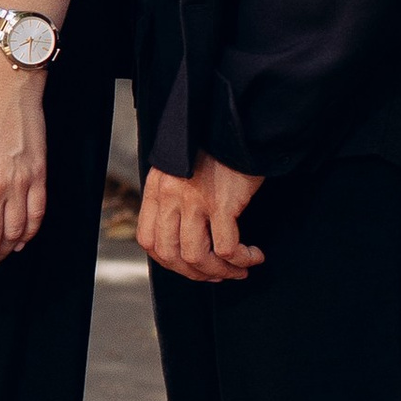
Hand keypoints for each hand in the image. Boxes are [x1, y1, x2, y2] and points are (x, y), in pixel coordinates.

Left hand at [138, 157, 264, 283]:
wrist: (235, 126)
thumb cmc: (214, 149)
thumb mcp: (181, 170)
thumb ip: (174, 197)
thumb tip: (182, 232)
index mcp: (157, 190)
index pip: (148, 240)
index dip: (168, 261)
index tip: (189, 266)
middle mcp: (170, 197)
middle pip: (171, 254)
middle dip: (195, 273)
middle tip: (218, 274)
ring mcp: (194, 200)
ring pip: (197, 256)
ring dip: (219, 271)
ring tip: (238, 270)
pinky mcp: (221, 203)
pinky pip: (226, 247)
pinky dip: (240, 259)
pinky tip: (252, 256)